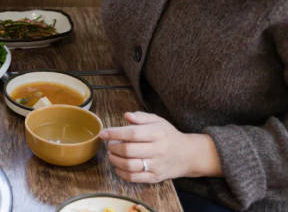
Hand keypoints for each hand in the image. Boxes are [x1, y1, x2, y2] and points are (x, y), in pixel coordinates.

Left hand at [100, 111, 221, 182]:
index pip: (131, 134)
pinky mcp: (156, 177)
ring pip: (130, 165)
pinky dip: (122, 173)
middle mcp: (157, 150)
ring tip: (111, 155)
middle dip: (113, 147)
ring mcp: (157, 165)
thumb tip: (126, 115)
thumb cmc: (168, 135)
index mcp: (157, 134)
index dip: (114, 133)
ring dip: (115, 160)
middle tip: (109, 145)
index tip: (103, 133)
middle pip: (128, 150)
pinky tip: (117, 167)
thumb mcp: (158, 121)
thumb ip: (141, 117)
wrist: (189, 155)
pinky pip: (135, 178)